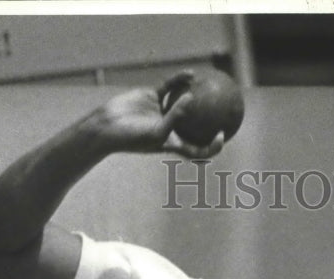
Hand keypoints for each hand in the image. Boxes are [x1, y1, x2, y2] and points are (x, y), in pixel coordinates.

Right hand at [96, 71, 224, 158]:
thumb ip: (175, 117)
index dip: (212, 147)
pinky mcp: (153, 96)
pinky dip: (179, 80)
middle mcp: (170, 128)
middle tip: (224, 106)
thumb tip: (191, 97)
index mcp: (174, 144)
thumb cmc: (132, 138)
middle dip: (209, 118)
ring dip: (195, 93)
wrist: (109, 126)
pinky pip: (170, 87)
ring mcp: (162, 111)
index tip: (222, 136)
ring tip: (207, 84)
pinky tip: (190, 74)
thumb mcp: (157, 133)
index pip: (197, 150)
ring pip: (183, 101)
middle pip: (194, 124)